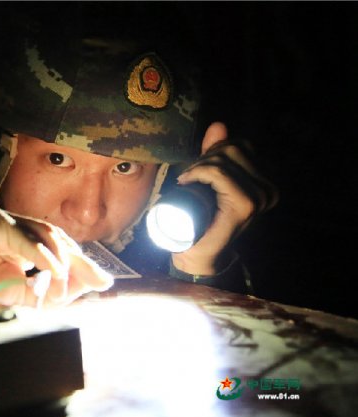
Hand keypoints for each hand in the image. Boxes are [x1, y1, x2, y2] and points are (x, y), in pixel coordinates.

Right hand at [0, 205, 113, 307]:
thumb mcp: (16, 293)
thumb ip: (44, 290)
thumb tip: (77, 290)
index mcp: (14, 238)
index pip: (54, 246)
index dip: (79, 264)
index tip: (101, 282)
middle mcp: (8, 223)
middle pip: (54, 237)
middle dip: (79, 261)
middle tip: (100, 281)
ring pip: (42, 233)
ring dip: (62, 260)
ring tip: (73, 283)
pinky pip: (22, 237)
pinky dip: (41, 255)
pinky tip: (55, 272)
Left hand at [171, 122, 277, 274]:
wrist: (196, 253)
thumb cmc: (200, 217)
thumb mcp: (209, 179)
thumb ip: (216, 153)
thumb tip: (219, 125)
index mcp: (265, 181)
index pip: (240, 145)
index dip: (214, 152)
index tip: (197, 170)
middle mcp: (269, 188)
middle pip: (232, 148)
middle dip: (205, 158)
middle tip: (189, 178)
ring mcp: (260, 197)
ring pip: (223, 160)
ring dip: (198, 167)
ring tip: (188, 182)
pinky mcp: (245, 204)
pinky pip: (218, 173)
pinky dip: (198, 172)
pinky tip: (186, 182)